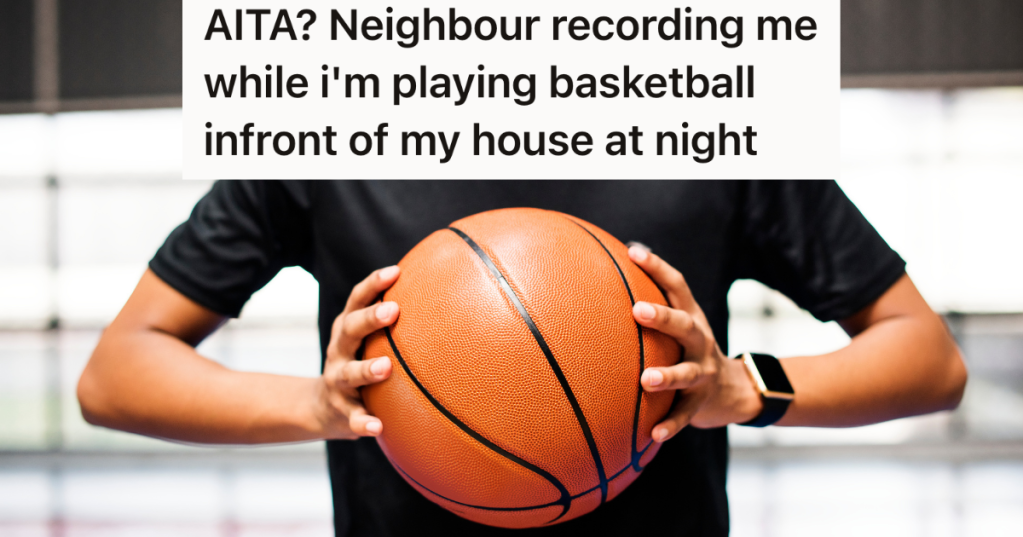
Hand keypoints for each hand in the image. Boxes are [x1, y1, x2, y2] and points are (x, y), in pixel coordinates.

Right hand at [315, 266, 400, 438]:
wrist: (321, 408)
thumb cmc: (358, 363)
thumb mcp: (366, 341)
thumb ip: (392, 323)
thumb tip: (442, 294)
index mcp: (347, 329)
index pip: (356, 300)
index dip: (373, 284)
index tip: (395, 272)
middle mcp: (339, 351)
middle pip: (350, 329)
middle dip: (369, 319)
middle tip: (392, 310)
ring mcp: (337, 381)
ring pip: (349, 374)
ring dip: (366, 369)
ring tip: (385, 367)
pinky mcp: (341, 412)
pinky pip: (352, 418)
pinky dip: (363, 422)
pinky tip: (378, 426)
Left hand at [628, 245, 763, 441]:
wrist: (735, 391)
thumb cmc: (689, 351)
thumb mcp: (679, 327)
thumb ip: (651, 310)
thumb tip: (602, 278)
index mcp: (690, 318)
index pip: (677, 286)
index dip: (658, 267)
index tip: (633, 251)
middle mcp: (700, 342)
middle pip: (685, 325)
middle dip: (663, 317)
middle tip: (638, 310)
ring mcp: (702, 373)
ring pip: (687, 373)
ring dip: (667, 376)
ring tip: (647, 380)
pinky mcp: (701, 403)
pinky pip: (685, 415)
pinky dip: (671, 425)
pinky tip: (653, 435)